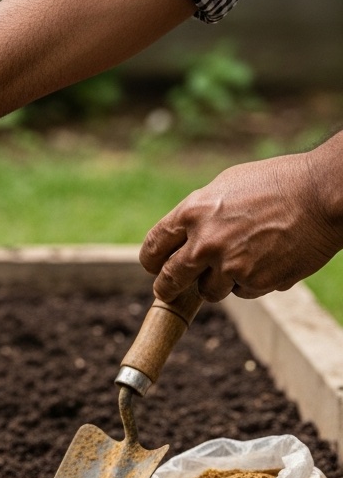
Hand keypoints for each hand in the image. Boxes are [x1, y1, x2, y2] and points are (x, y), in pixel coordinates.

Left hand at [140, 151, 342, 301]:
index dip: (152, 261)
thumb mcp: (225, 186)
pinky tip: (268, 259)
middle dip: (168, 286)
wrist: (325, 195)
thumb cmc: (277, 184)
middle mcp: (205, 243)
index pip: (153, 248)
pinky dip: (250, 282)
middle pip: (168, 281)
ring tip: (244, 257)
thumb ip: (197, 215)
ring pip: (208, 292)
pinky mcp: (255, 283)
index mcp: (192, 213)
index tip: (156, 267)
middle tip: (172, 288)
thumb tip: (176, 241)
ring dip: (219, 282)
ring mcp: (230, 266)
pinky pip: (242, 293)